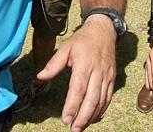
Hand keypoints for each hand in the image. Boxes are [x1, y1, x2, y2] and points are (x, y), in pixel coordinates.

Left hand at [37, 14, 116, 131]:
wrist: (103, 30)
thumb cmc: (82, 40)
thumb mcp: (65, 47)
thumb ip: (53, 64)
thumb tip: (40, 77)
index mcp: (84, 64)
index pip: (79, 89)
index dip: (73, 105)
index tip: (65, 119)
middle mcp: (97, 71)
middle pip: (92, 99)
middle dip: (83, 116)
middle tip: (74, 129)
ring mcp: (107, 76)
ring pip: (101, 100)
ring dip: (92, 116)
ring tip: (81, 127)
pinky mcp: (112, 78)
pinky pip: (108, 97)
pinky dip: (102, 110)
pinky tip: (94, 118)